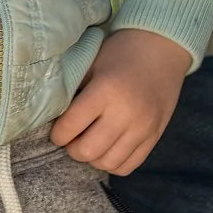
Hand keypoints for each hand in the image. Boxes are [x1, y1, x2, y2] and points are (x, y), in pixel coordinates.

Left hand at [51, 27, 191, 172]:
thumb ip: (71, 91)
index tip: (58, 129)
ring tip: (91, 142)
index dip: (57, 133)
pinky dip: (113, 163)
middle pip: (87, 151)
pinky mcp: (155, 135)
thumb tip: (51, 118)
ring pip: (107, 163)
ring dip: (93, 157)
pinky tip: (108, 148)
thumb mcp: (91, 63)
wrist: (161, 47)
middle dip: (73, 148)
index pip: (69, 127)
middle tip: (73, 137)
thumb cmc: (119, 53)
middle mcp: (126, 113)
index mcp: (105, 90)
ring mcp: (143, 127)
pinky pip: (128, 165)